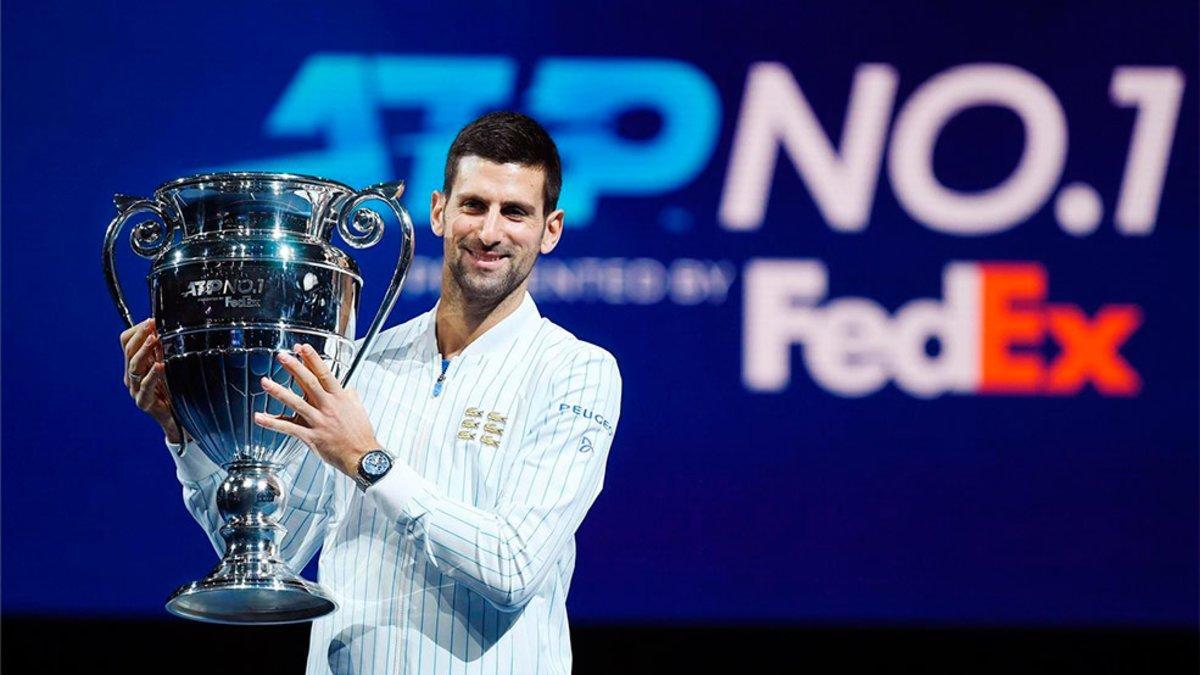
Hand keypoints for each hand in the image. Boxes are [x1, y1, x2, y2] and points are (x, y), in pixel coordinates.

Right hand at [119, 317, 180, 442]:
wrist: (176, 418)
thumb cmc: (173, 391)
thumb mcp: (168, 366)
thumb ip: (163, 350)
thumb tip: (166, 327)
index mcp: (135, 365)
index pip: (126, 342)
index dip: (137, 330)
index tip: (151, 320)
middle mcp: (132, 376)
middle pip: (129, 351)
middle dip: (140, 336)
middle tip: (151, 325)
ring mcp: (136, 390)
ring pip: (134, 366)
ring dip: (144, 351)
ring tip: (154, 339)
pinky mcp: (144, 402)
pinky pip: (146, 386)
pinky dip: (152, 374)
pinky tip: (160, 365)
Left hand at [253, 343, 380, 477]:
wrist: (362, 456)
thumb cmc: (361, 435)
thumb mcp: (359, 409)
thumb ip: (350, 397)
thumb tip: (347, 389)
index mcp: (339, 398)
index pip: (324, 373)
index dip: (312, 359)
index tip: (303, 348)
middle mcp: (328, 407)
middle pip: (309, 383)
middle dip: (294, 367)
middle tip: (282, 356)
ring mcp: (318, 421)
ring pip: (296, 403)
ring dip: (279, 391)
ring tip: (265, 382)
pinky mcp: (311, 436)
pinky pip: (288, 428)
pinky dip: (272, 422)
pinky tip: (260, 417)